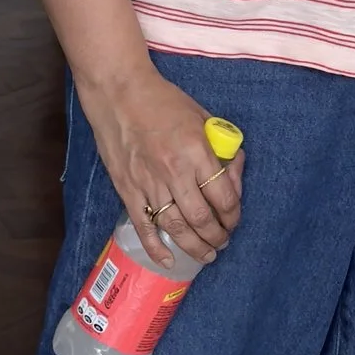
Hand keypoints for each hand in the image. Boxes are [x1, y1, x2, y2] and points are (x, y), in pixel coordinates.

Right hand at [80, 64, 244, 269]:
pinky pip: (143, 226)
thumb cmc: (163, 101)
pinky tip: (168, 260)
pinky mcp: (127, 189)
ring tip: (206, 255)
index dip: (234, 215)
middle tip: (222, 241)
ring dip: (194, 246)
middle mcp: (174, 171)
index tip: (235, 220)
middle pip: (202, 218)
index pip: (223, 196)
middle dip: (217, 236)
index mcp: (196, 151)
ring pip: (176, 227)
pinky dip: (156, 247)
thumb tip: (233, 171)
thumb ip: (220, 146)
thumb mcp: (202, 116)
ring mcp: (148, 183)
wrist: (119, 93)